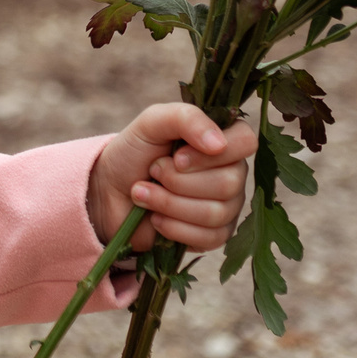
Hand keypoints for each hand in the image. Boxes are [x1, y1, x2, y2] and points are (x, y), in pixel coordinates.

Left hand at [86, 103, 255, 253]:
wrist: (110, 191)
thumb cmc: (135, 152)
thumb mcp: (151, 122)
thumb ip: (185, 118)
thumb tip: (217, 143)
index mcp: (222, 139)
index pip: (246, 141)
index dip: (211, 154)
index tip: (178, 157)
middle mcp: (232, 171)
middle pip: (229, 183)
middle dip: (178, 181)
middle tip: (153, 172)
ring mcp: (227, 206)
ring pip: (216, 212)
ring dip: (169, 203)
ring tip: (143, 193)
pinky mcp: (215, 235)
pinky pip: (209, 238)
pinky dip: (173, 227)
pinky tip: (155, 218)